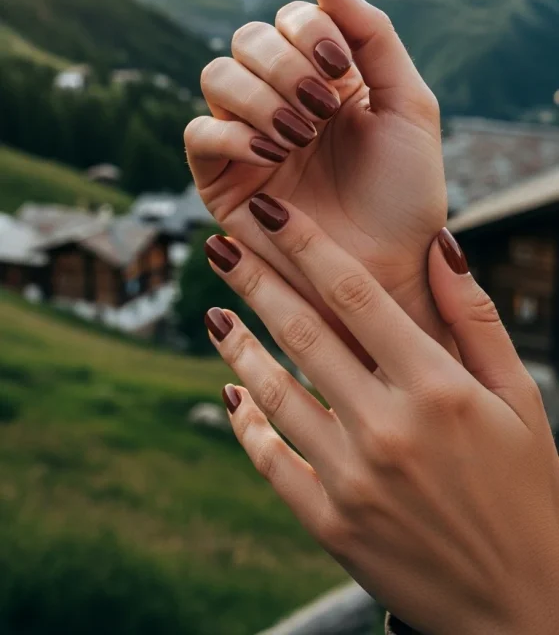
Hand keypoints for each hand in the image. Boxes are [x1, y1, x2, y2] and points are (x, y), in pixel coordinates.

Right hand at [185, 0, 448, 355]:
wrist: (391, 272)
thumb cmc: (407, 195)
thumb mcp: (408, 104)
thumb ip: (372, 33)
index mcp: (325, 76)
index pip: (292, 17)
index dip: (311, 31)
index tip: (340, 69)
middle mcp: (281, 98)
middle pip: (248, 37)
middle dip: (284, 64)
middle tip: (321, 108)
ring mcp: (246, 136)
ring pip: (217, 76)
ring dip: (258, 94)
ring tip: (299, 133)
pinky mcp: (219, 179)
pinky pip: (198, 134)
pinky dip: (230, 134)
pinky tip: (270, 152)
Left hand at [203, 202, 558, 634]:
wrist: (525, 606)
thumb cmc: (530, 490)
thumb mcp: (520, 397)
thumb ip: (473, 317)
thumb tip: (439, 243)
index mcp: (437, 387)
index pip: (353, 294)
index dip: (304, 245)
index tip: (268, 211)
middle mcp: (388, 427)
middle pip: (302, 333)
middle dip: (254, 281)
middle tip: (218, 245)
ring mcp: (354, 479)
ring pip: (275, 394)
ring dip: (239, 348)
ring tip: (214, 313)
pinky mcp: (333, 525)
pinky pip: (272, 463)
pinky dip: (247, 426)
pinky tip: (233, 394)